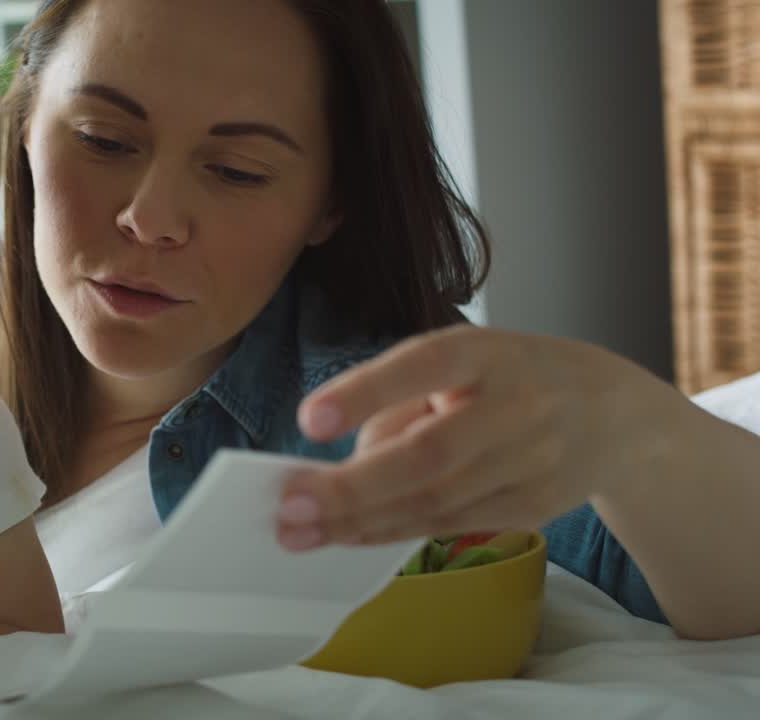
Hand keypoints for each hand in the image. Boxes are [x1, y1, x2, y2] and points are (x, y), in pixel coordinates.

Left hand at [274, 325, 687, 549]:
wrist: (614, 414)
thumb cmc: (511, 377)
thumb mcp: (460, 360)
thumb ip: (400, 401)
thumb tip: (340, 463)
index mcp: (487, 353)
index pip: (422, 365)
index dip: (366, 393)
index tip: (309, 419)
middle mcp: (515, 406)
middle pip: (429, 454)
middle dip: (352, 487)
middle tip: (288, 505)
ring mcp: (529, 462)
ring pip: (434, 500)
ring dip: (359, 520)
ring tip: (297, 531)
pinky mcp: (532, 507)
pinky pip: (449, 524)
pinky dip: (391, 531)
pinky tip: (345, 534)